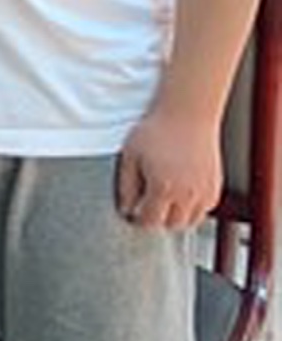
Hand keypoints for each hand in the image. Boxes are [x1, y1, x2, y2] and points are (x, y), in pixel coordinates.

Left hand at [118, 107, 224, 228]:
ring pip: (190, 221)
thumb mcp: (130, 155)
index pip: (150, 222)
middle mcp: (186, 195)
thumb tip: (125, 208)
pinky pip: (205, 209)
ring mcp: (204, 192)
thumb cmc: (157, 130)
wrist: (187, 114)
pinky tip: (181, 194)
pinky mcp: (215, 186)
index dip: (137, 220)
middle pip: (171, 225)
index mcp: (162, 188)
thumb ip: (126, 186)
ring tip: (164, 201)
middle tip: (147, 206)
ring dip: (176, 217)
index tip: (132, 213)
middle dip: (157, 220)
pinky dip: (193, 208)